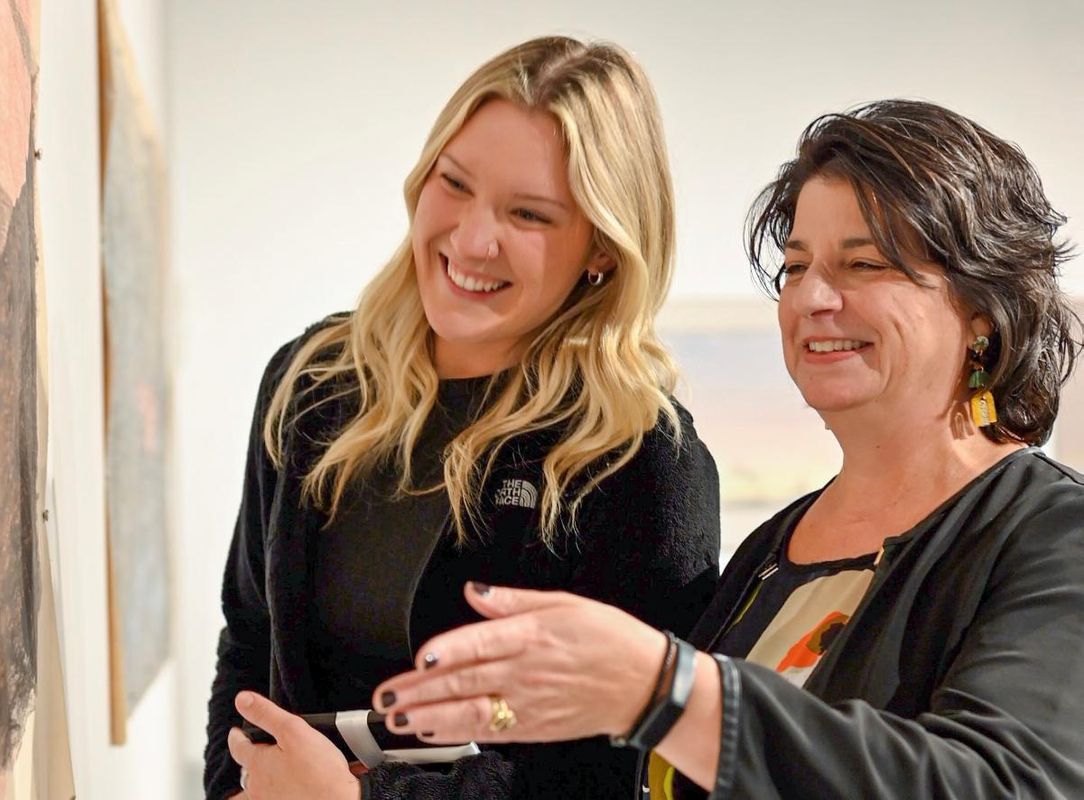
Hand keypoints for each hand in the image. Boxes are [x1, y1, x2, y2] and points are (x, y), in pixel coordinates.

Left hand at [227, 691, 359, 799]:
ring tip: (266, 775)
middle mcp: (258, 788)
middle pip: (246, 772)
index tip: (236, 733)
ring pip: (255, 791)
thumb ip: (267, 714)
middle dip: (249, 761)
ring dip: (258, 782)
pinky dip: (272, 794)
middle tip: (255, 752)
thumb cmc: (320, 771)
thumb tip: (242, 699)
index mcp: (257, 765)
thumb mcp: (293, 730)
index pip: (238, 747)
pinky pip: (270, 799)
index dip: (237, 736)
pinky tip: (284, 789)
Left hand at [372, 583, 666, 743]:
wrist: (643, 683)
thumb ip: (512, 600)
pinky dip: (456, 732)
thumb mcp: (563, 603)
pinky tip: (430, 729)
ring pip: (470, 712)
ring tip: (397, 717)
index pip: (481, 642)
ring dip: (430, 716)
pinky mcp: (532, 728)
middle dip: (421, 689)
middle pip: (465, 681)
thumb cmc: (607, 639)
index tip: (420, 655)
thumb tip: (474, 592)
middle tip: (387, 695)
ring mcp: (528, 704)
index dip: (449, 650)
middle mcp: (526, 671)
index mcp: (532, 635)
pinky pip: (488, 732)